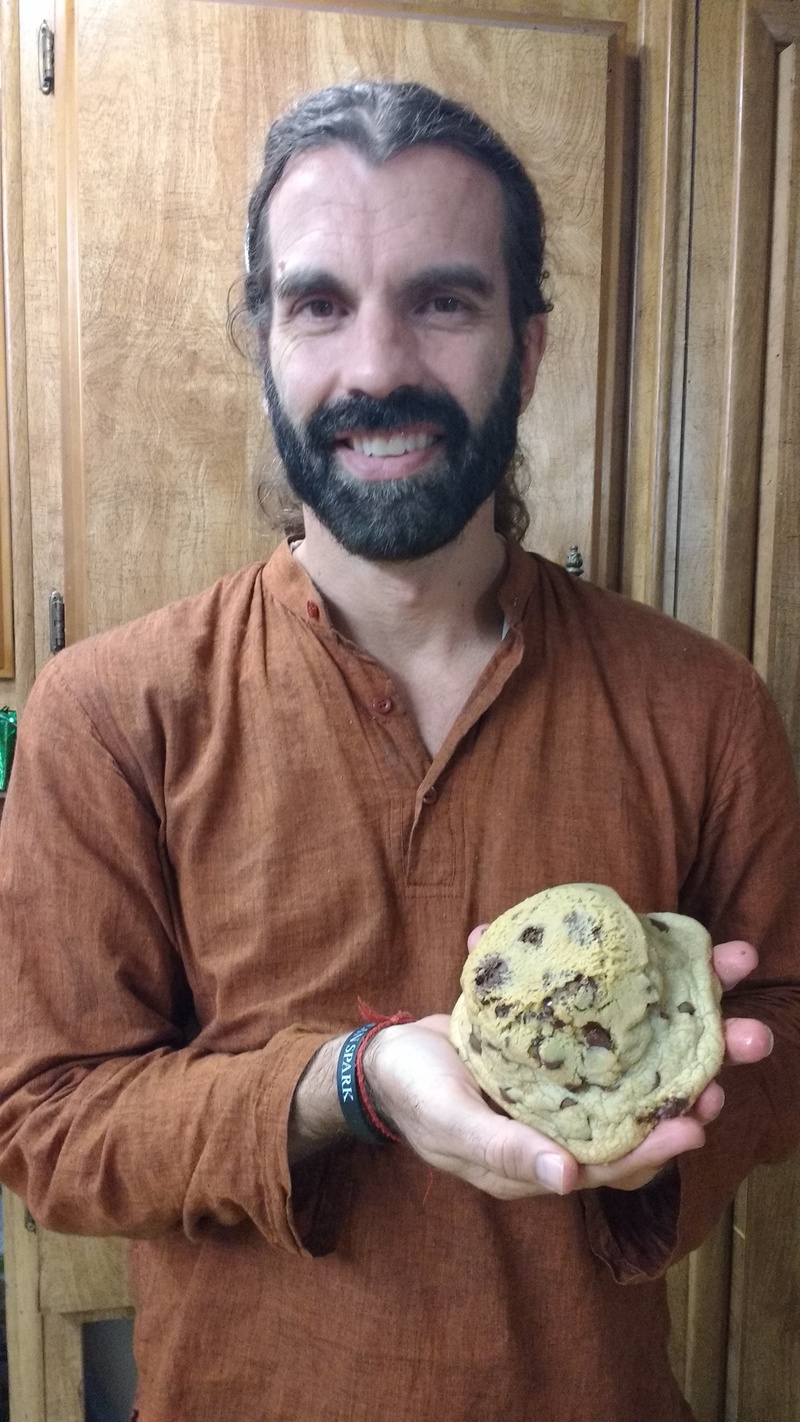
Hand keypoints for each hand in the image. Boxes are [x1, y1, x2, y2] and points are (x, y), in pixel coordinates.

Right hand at [362, 935, 772, 1199]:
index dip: (667, 1136)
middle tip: (752, 1033)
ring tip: (724, 967)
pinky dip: (624, 968)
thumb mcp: (453, 1124)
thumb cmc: (417, 1099)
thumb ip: (506, 1151)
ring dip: (684, 1002)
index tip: (707, 1111)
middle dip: (706, 1060)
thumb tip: (565, 1181)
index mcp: (555, 1150)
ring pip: (642, 1041)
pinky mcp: (560, 1028)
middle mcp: (576, 1112)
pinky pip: (603, 1002)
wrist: (385, 1059)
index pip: (625, 1152)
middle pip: (655, 1091)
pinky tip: (651, 930)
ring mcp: (571, 1069)